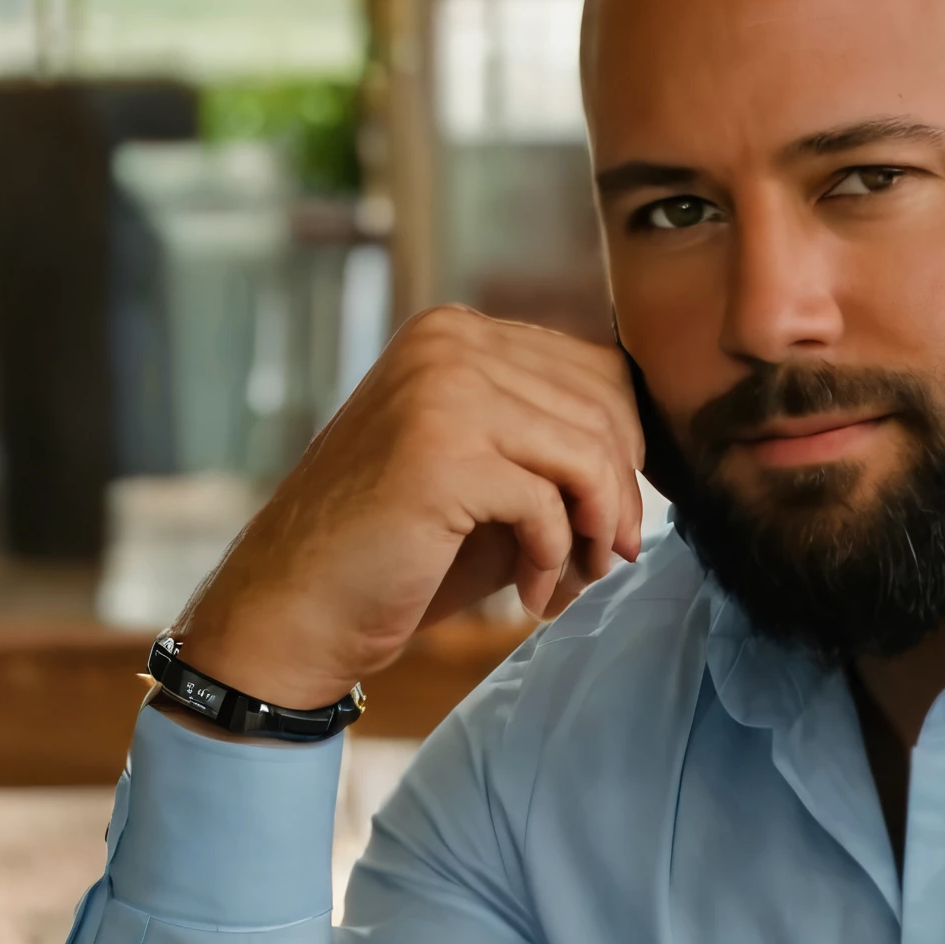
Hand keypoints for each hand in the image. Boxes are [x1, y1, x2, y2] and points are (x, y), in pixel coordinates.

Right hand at [177, 306, 646, 708]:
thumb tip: (651, 454)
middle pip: (605, 408)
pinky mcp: (440, 454)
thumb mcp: (487, 477)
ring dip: (594, 532)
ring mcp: (440, 391)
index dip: (626, 454)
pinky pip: (549, 505)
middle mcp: (447, 343)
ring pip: (588, 454)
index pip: (597, 372)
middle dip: (620, 495)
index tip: (614, 522)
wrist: (294, 610)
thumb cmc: (395, 552)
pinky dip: (552, 560)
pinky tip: (527, 596)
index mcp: (457, 333)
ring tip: (571, 580)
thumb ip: (554, 445)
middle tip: (604, 559)